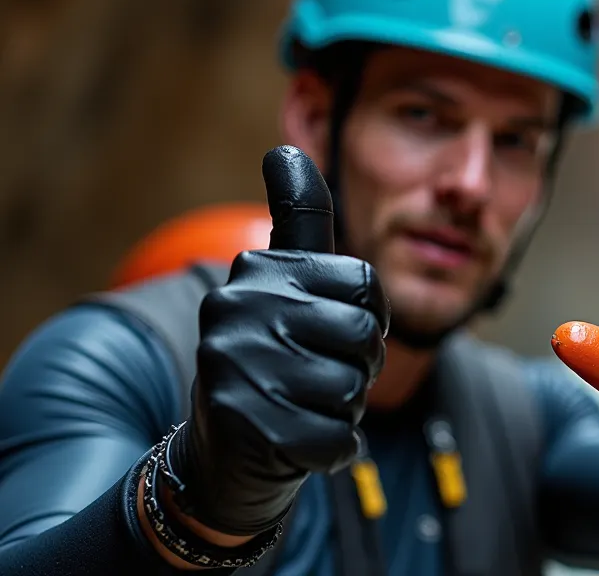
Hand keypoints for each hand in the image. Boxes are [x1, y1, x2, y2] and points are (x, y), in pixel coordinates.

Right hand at [172, 146, 388, 535]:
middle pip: (364, 336)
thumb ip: (298, 218)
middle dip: (356, 368)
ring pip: (351, 390)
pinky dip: (330, 449)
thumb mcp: (285, 285)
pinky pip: (336, 437)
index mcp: (256, 268)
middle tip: (311, 378)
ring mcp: (234, 365)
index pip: (367, 286)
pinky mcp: (244, 423)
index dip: (368, 320)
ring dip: (340, 410)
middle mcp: (236, 306)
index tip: (330, 332)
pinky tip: (295, 441)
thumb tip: (283, 147)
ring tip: (298, 405)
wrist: (226, 455)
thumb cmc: (277, 359)